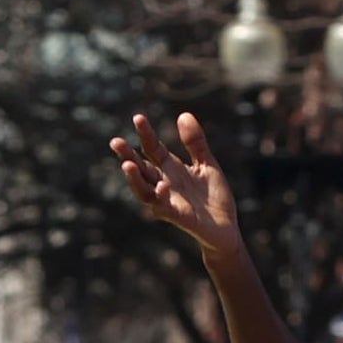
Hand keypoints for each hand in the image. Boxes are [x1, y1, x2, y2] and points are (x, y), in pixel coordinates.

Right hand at [111, 112, 242, 260]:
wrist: (227, 228)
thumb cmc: (214, 197)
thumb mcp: (208, 165)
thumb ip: (196, 143)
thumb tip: (184, 115)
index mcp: (170, 168)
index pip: (152, 148)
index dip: (145, 134)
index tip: (138, 118)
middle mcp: (164, 183)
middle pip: (140, 168)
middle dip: (127, 156)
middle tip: (115, 142)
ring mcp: (169, 201)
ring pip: (143, 190)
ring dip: (134, 178)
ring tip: (127, 165)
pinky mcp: (178, 216)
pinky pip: (164, 208)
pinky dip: (161, 198)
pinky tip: (162, 186)